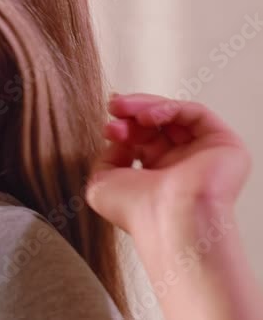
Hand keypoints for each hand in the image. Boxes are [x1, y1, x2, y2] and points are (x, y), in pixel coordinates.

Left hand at [84, 93, 251, 234]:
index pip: (141, 139)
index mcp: (157, 175)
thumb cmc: (137, 212)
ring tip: (122, 108)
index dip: (122, 127)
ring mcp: (203, 154)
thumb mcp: (102, 182)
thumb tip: (117, 137)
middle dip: (130, 114)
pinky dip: (169, 107)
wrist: (168, 221)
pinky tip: (147, 116)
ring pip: (176, 115)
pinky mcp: (223, 145)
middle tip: (114, 109)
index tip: (107, 127)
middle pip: (156, 125)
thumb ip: (107, 156)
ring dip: (145, 106)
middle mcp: (182, 165)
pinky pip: (196, 114)